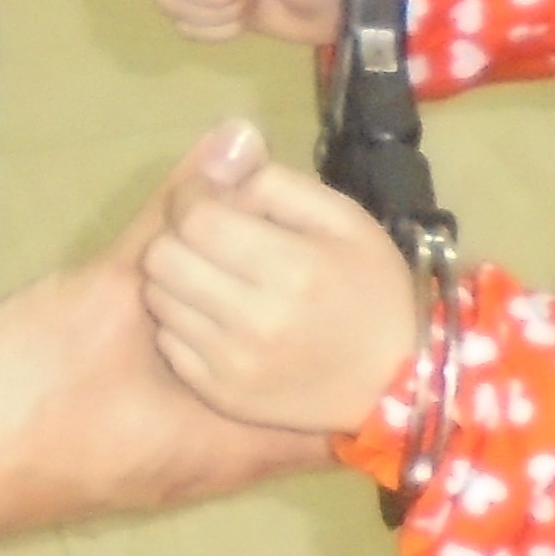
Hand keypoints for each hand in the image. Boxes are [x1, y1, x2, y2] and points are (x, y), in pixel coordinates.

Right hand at [0, 146, 331, 545]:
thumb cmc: (27, 390)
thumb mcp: (102, 293)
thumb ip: (171, 218)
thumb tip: (240, 138)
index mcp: (223, 444)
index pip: (332, 426)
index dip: (365, 372)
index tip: (385, 312)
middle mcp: (205, 465)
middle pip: (287, 412)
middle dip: (311, 348)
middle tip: (341, 275)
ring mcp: (162, 461)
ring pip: (234, 401)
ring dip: (254, 345)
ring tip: (288, 274)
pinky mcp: (122, 442)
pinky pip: (190, 400)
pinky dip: (204, 353)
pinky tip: (200, 297)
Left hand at [143, 120, 421, 440]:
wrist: (397, 381)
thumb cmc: (372, 288)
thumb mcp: (343, 218)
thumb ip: (275, 183)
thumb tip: (219, 161)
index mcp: (293, 267)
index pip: (195, 218)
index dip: (190, 196)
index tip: (206, 197)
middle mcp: (256, 320)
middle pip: (163, 258)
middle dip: (176, 235)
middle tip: (207, 238)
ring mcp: (234, 364)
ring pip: (158, 299)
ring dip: (175, 278)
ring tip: (213, 277)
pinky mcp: (221, 394)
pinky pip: (168, 342)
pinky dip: (182, 322)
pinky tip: (217, 317)